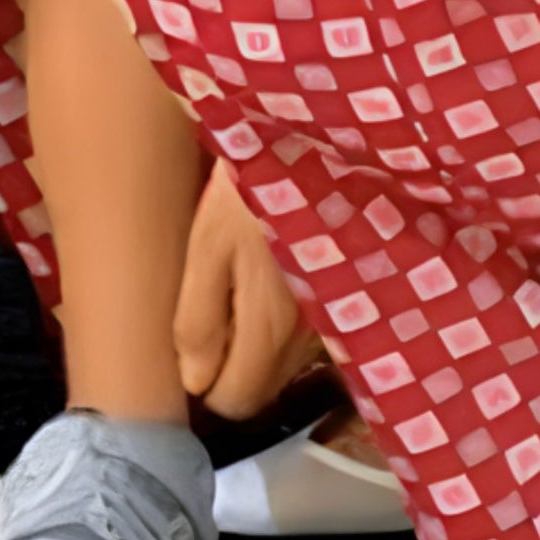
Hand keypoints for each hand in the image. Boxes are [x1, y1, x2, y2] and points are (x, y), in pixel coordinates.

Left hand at [175, 157, 318, 417]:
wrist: (320, 138)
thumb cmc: (258, 185)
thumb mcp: (208, 245)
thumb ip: (198, 319)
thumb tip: (194, 381)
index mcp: (271, 327)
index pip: (236, 401)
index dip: (206, 386)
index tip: (192, 352)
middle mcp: (310, 335)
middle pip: (265, 389)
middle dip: (233, 370)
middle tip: (211, 317)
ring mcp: (334, 317)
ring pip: (288, 366)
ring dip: (260, 348)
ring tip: (239, 293)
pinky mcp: (348, 296)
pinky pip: (310, 338)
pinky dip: (285, 327)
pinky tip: (270, 285)